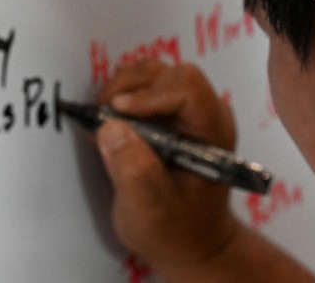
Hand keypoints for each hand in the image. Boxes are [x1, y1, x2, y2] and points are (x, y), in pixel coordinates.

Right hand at [95, 58, 240, 273]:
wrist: (190, 242)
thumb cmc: (176, 230)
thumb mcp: (150, 210)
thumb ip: (133, 170)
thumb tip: (111, 127)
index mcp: (213, 131)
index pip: (187, 88)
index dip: (149, 95)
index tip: (116, 112)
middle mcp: (206, 112)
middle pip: (169, 73)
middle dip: (131, 88)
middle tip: (101, 115)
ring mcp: (190, 110)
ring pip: (155, 73)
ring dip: (123, 88)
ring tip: (102, 118)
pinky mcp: (172, 112)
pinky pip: (147, 86)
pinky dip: (123, 95)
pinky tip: (109, 122)